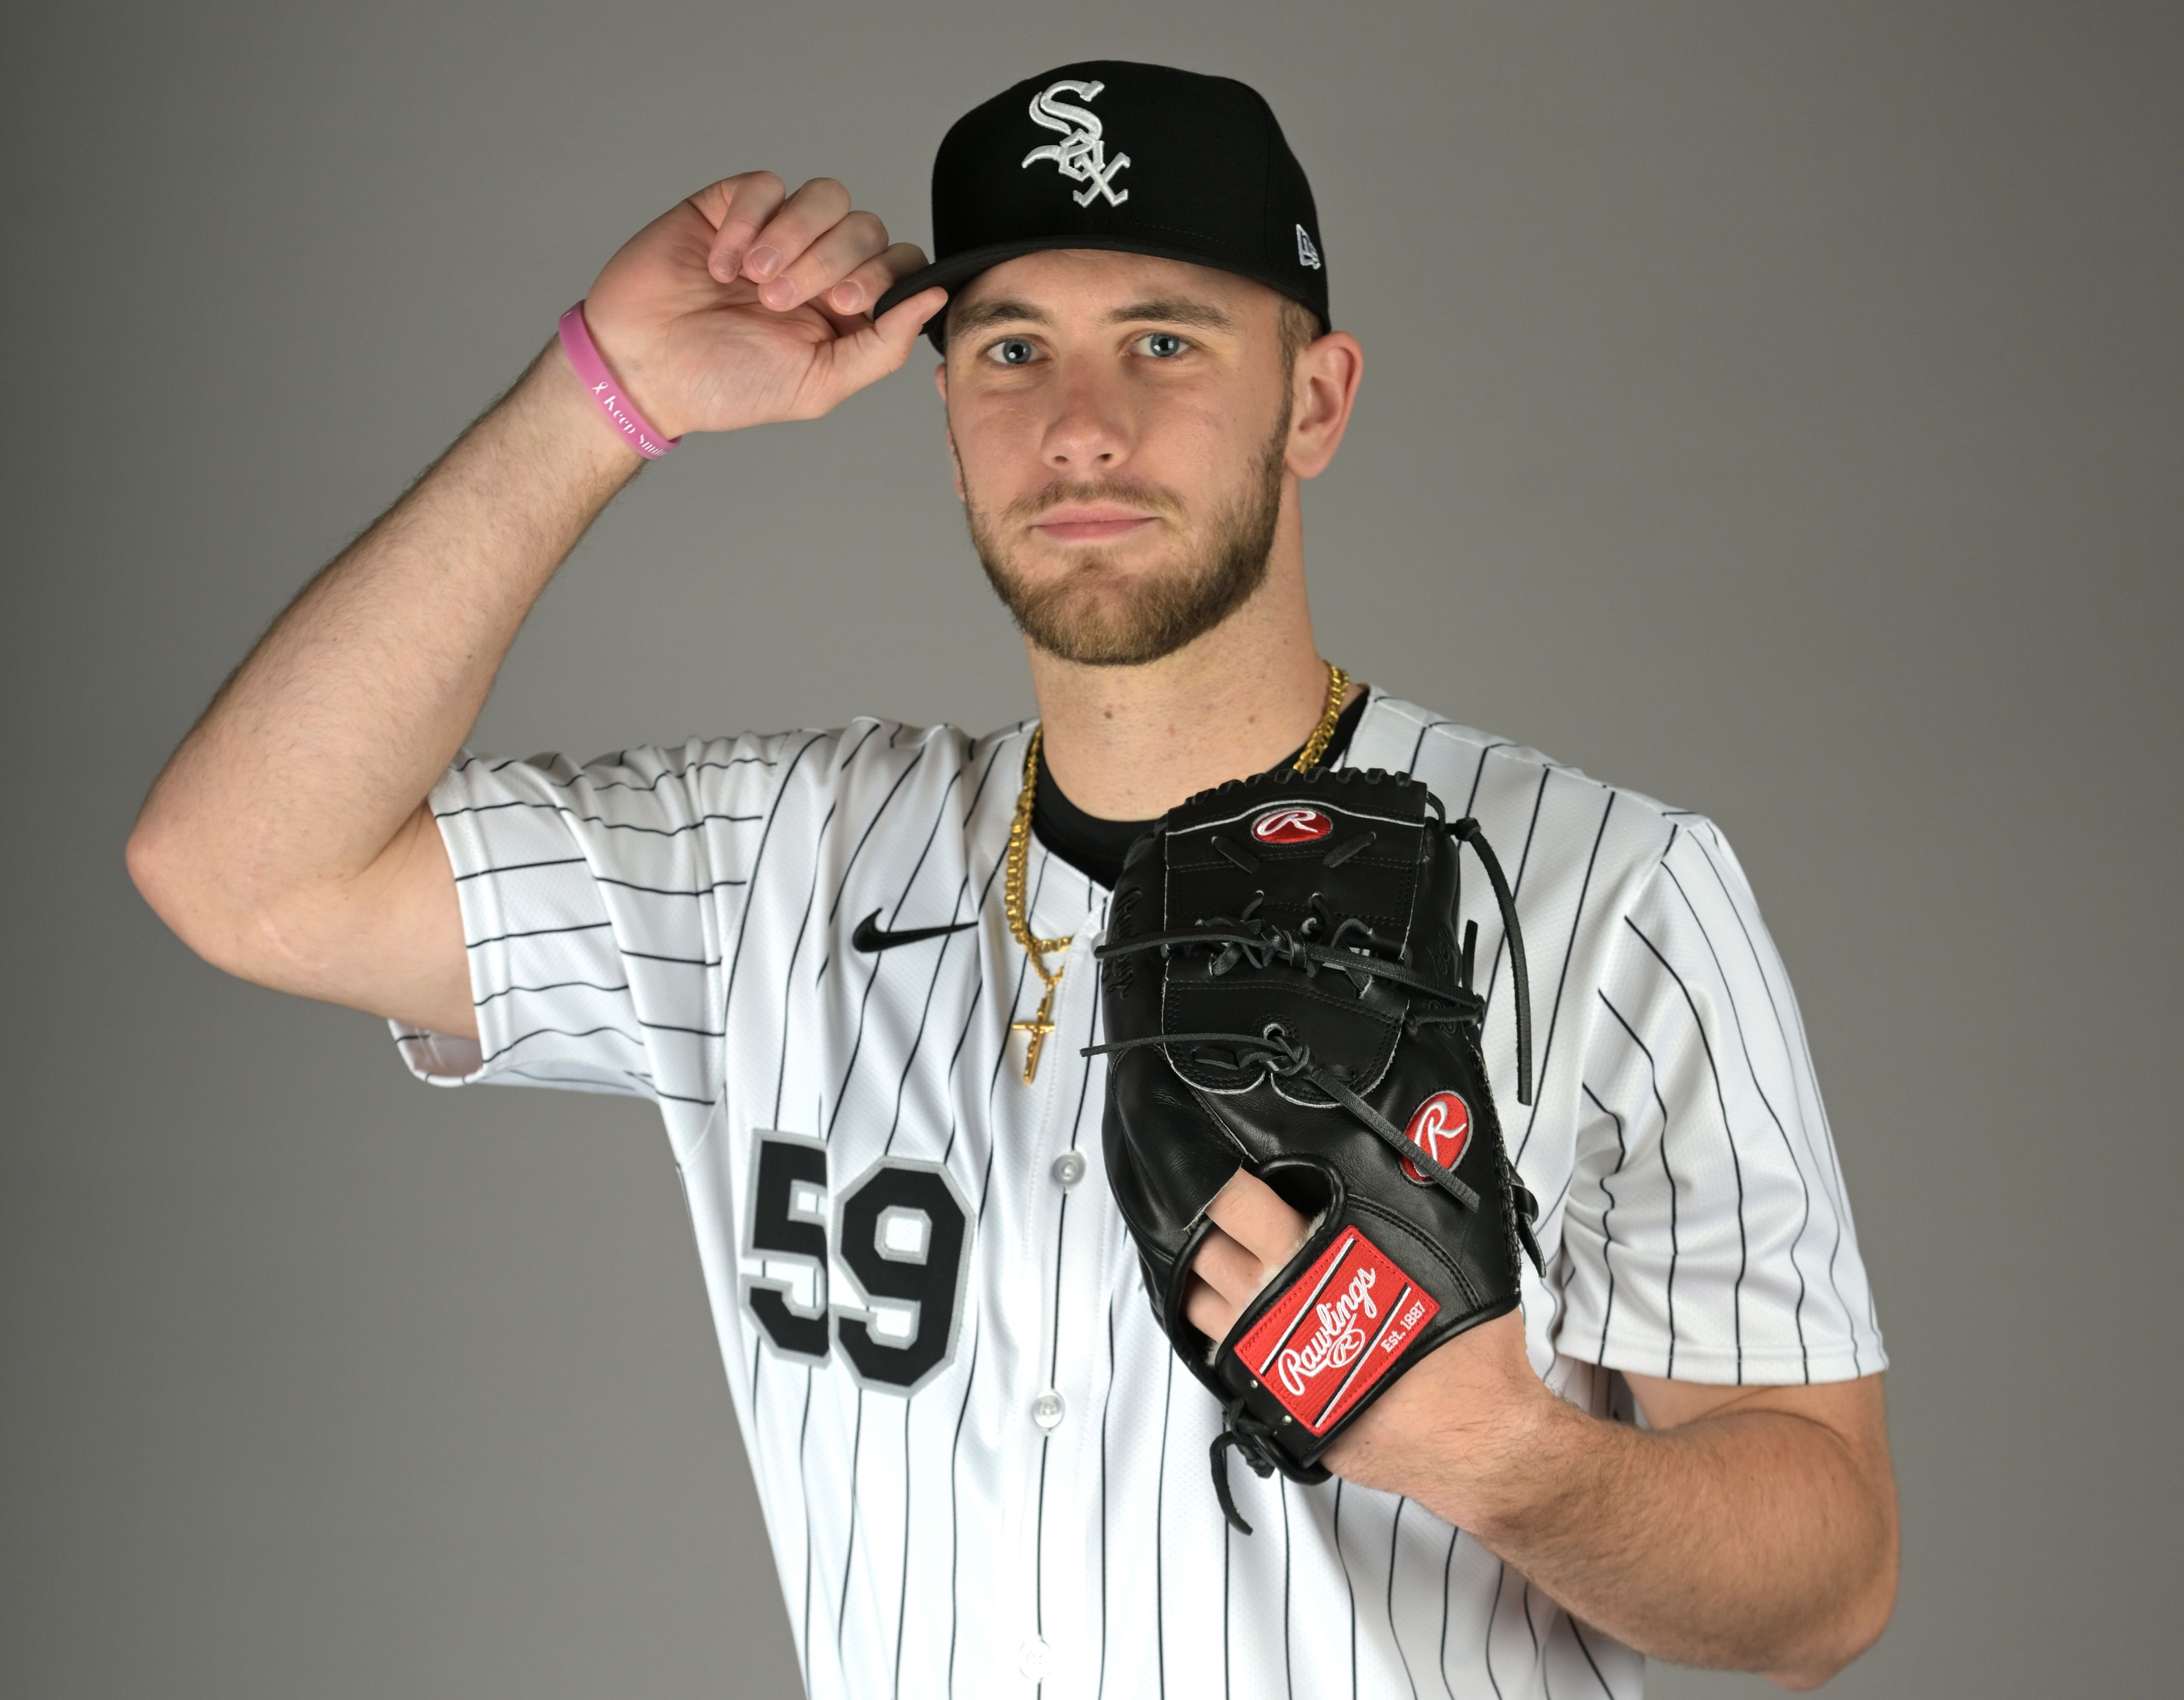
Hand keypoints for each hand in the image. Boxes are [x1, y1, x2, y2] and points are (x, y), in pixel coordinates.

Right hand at [576, 172, 945, 438]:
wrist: (643, 368)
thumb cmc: (726, 386)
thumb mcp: (819, 384)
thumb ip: (884, 346)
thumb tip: (937, 298)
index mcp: (845, 308)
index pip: (899, 263)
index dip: (883, 274)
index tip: (845, 305)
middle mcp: (818, 264)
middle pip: (866, 226)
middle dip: (831, 262)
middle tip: (781, 302)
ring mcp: (776, 231)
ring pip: (826, 195)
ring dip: (795, 238)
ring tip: (755, 282)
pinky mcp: (731, 205)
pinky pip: (766, 186)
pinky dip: (749, 222)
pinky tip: (722, 264)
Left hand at [1186, 1167, 1555, 1527]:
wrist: (1472, 1438)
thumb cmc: (1465, 1352)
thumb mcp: (1446, 1254)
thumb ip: (1402, 1209)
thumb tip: (1405, 1163)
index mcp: (1313, 1262)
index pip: (1236, 1204)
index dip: (1220, 1182)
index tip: (1219, 1169)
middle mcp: (1276, 1308)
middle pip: (1202, 1251)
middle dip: (1202, 1227)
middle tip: (1218, 1214)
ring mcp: (1265, 1358)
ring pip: (1197, 1304)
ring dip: (1202, 1280)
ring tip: (1224, 1262)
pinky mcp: (1268, 1400)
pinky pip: (1218, 1355)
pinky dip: (1219, 1330)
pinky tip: (1239, 1316)